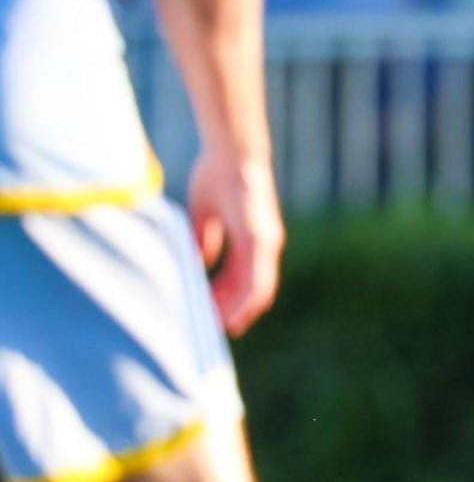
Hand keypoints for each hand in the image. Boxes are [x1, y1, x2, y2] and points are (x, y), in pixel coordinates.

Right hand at [187, 148, 282, 335]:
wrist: (230, 151)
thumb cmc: (216, 175)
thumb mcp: (206, 214)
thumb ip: (207, 239)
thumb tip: (201, 262)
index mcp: (253, 240)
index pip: (245, 279)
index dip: (230, 299)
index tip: (213, 314)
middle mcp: (265, 245)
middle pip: (253, 290)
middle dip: (235, 311)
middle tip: (215, 329)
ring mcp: (265, 243)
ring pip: (257, 290)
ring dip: (240, 311)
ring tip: (222, 328)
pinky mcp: (261, 239)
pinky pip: (256, 279)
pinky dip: (245, 300)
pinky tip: (232, 314)